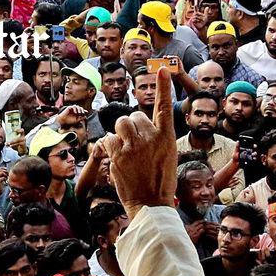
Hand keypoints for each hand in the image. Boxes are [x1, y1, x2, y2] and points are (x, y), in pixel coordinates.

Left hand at [110, 66, 177, 216]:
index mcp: (167, 137)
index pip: (164, 106)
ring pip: (120, 124)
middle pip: (134, 117)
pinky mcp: (117, 154)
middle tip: (136, 146)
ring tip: (126, 150)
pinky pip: (108, 138)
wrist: (150, 204)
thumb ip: (155, 138)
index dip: (164, 87)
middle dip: (132, 128)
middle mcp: (150, 137)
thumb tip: (140, 128)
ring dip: (120, 133)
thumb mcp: (167, 156)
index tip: (163, 71)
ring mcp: (133, 145)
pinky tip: (117, 158)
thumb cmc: (160, 182)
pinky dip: (109, 146)